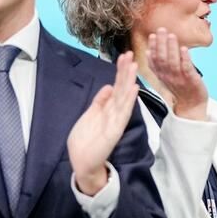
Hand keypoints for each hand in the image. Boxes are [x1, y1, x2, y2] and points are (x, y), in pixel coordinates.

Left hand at [67, 51, 138, 195]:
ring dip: (129, 81)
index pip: (116, 86)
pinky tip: (134, 89)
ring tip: (134, 66)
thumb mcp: (89, 116)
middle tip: (130, 54)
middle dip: (125, 71)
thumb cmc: (85, 141)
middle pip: (122, 88)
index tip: (123, 56)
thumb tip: (108, 86)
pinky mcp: (115, 130)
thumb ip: (99, 102)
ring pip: (124, 97)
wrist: (82, 163)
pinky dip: (128, 100)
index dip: (119, 72)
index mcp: (107, 108)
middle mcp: (114, 112)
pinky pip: (123, 113)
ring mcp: (116, 120)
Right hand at [147, 28, 207, 120]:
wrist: (192, 106)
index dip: (152, 48)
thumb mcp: (166, 76)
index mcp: (161, 75)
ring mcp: (179, 79)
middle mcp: (168, 77)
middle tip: (161, 30)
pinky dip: (185, 58)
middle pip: (162, 59)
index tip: (152, 36)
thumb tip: (149, 51)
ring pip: (173, 62)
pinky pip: (187, 69)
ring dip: (172, 48)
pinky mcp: (191, 80)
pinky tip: (184, 48)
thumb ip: (159, 65)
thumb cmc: (180, 88)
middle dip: (160, 44)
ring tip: (171, 35)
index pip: (154, 61)